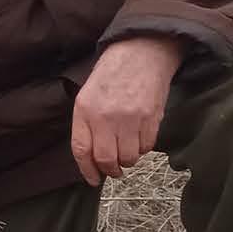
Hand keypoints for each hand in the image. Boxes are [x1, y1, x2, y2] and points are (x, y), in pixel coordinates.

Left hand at [70, 36, 182, 185]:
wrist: (142, 52)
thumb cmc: (113, 72)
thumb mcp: (88, 93)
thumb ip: (87, 123)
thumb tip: (91, 156)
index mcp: (85, 109)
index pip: (82, 149)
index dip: (87, 170)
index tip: (93, 179)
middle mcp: (105, 116)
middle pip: (106, 159)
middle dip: (110, 170)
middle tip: (114, 170)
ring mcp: (130, 118)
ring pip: (129, 157)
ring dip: (128, 159)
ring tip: (127, 149)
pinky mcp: (151, 118)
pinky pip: (147, 147)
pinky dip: (143, 148)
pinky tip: (140, 136)